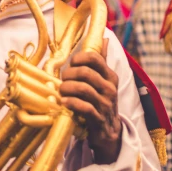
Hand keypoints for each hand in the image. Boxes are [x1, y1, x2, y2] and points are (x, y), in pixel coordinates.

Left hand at [60, 39, 121, 163]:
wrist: (110, 132)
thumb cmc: (102, 101)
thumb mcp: (105, 80)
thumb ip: (102, 61)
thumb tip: (105, 38)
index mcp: (110, 76)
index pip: (94, 58)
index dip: (78, 58)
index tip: (71, 64)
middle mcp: (110, 88)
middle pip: (85, 73)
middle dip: (68, 75)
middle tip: (62, 81)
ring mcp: (105, 104)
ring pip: (83, 89)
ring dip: (67, 89)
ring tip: (61, 92)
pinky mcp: (99, 119)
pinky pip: (84, 107)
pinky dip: (71, 103)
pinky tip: (64, 102)